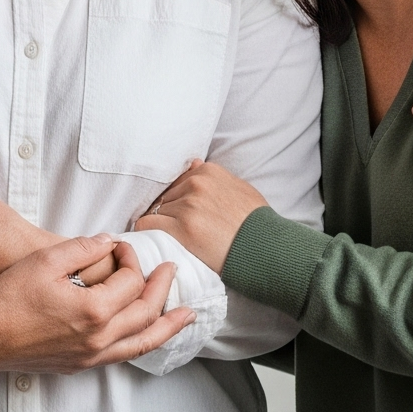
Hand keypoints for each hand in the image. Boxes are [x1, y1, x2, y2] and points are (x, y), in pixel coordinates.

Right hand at [0, 238, 192, 372]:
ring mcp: (90, 356)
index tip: (120, 246)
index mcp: (94, 310)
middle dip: (162, 288)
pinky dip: (143, 343)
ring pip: (142, 342)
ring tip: (187, 316)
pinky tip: (147, 335)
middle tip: (171, 271)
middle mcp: (99, 338)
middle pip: (146, 312)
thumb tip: (108, 241)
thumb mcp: (45, 260)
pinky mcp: (79, 365)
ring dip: (167, 326)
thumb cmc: (7, 296)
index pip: (131, 281)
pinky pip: (123, 356)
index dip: (131, 259)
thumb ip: (82, 247)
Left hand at [132, 160, 269, 271]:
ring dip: (160, 225)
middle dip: (168, 213)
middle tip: (177, 232)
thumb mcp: (240, 189)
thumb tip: (192, 163)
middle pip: (164, 197)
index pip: (176, 182)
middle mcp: (196, 183)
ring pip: (155, 211)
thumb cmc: (255, 223)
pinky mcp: (182, 228)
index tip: (179, 216)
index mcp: (208, 171)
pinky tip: (155, 241)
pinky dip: (147, 232)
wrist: (266, 248)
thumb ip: (215, 177)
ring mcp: (188, 205)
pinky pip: (146, 224)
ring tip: (172, 240)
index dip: (175, 201)